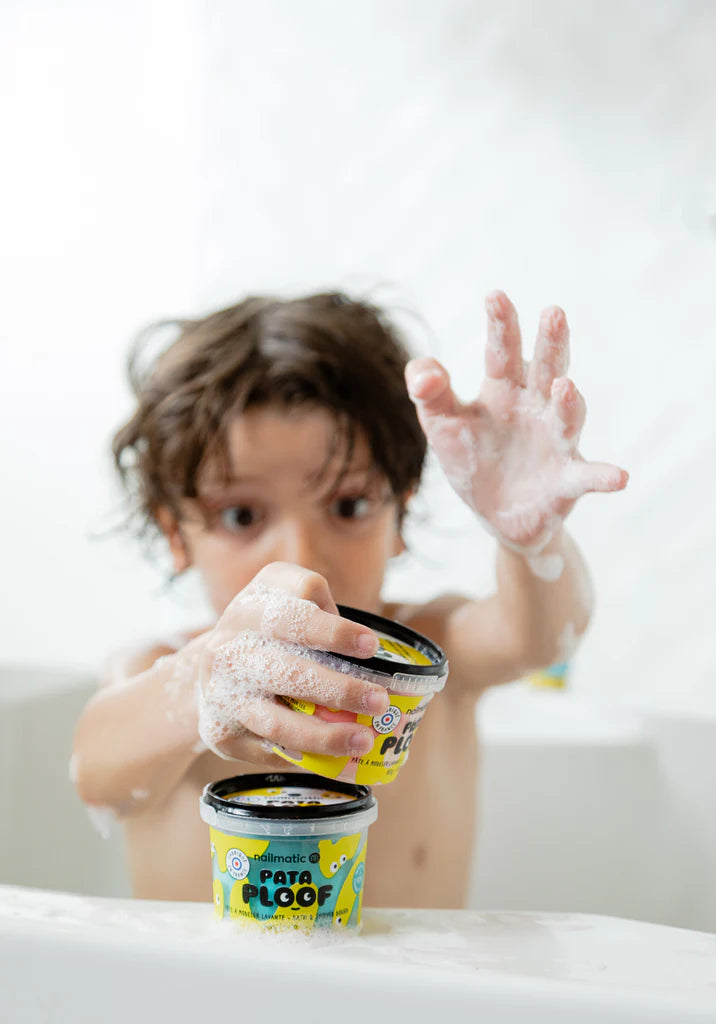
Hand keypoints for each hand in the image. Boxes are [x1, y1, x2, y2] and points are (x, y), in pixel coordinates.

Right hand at [197, 562, 388, 762]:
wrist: (210, 666)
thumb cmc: (266, 629)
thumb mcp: (284, 595)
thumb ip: (318, 605)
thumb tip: (366, 648)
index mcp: (250, 610)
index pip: (291, 618)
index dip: (333, 632)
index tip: (370, 646)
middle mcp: (227, 652)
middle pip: (285, 673)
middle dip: (338, 690)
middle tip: (379, 700)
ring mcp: (220, 695)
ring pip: (275, 722)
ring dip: (324, 736)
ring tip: (364, 740)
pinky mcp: (219, 732)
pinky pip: (267, 753)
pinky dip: (305, 759)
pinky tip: (337, 760)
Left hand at [405, 291, 627, 552]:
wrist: (493, 513)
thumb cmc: (471, 456)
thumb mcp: (441, 423)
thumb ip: (430, 393)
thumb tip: (423, 374)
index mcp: (503, 389)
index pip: (501, 352)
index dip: (500, 326)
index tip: (494, 296)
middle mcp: (536, 408)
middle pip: (546, 369)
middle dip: (551, 343)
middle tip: (553, 312)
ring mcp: (556, 442)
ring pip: (567, 417)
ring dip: (569, 403)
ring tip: (563, 387)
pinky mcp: (567, 481)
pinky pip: (588, 476)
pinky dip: (603, 475)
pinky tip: (620, 476)